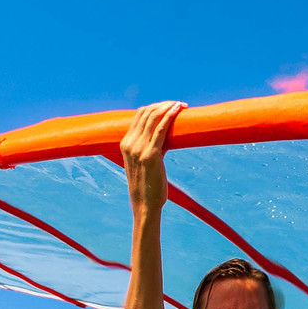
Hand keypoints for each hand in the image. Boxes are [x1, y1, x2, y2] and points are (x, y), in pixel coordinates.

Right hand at [121, 101, 184, 216]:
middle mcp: (130, 143)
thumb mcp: (144, 163)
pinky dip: (170, 116)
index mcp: (125, 143)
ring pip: (153, 117)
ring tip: (181, 105)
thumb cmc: (148, 185)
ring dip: (168, 107)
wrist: (145, 204)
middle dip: (163, 104)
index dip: (155, 107)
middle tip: (178, 104)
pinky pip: (161, 129)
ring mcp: (139, 148)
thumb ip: (152, 148)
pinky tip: (178, 111)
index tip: (169, 106)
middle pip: (146, 112)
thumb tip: (167, 138)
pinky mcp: (151, 154)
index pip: (139, 116)